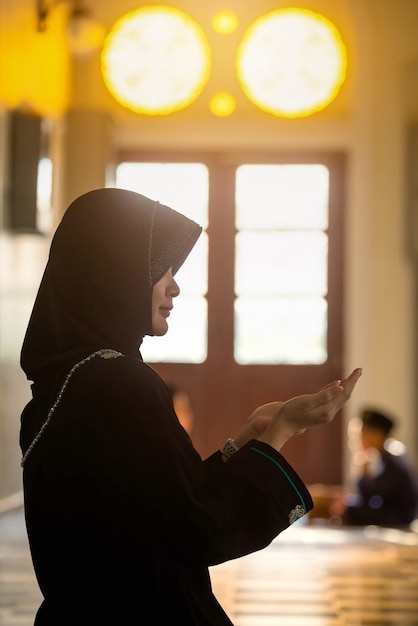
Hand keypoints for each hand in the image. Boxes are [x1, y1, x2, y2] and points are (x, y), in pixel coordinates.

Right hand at [235, 368, 361, 452]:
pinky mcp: (319, 413)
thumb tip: (340, 387)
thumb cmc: (291, 412)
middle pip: (345, 395)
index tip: (358, 370)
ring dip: (346, 386)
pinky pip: (331, 400)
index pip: (344, 392)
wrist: (282, 425)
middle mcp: (329, 413)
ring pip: (339, 398)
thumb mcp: (307, 402)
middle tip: (359, 370)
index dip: (352, 381)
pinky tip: (337, 385)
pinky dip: (336, 391)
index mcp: (327, 410)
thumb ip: (324, 395)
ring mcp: (324, 414)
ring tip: (352, 376)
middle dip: (352, 382)